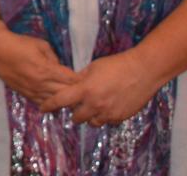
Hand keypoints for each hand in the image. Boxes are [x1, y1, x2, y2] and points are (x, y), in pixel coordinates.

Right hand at [0, 23, 80, 105]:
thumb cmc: (19, 43)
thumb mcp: (41, 44)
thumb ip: (54, 57)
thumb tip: (61, 68)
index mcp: (46, 69)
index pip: (70, 80)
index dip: (81, 81)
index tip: (90, 80)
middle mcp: (40, 83)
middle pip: (65, 94)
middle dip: (76, 93)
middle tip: (85, 92)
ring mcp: (31, 90)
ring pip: (53, 102)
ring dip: (64, 100)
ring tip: (73, 99)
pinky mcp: (24, 93)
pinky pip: (41, 103)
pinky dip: (50, 103)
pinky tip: (56, 102)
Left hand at [39, 50, 159, 125]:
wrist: (144, 71)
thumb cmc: (117, 64)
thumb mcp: (94, 67)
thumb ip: (81, 78)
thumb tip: (71, 84)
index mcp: (85, 89)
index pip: (60, 101)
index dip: (49, 105)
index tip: (42, 108)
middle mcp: (95, 104)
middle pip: (76, 117)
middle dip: (74, 112)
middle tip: (78, 104)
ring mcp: (108, 113)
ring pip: (91, 122)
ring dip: (89, 116)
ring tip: (94, 105)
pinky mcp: (119, 117)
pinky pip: (106, 121)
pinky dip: (104, 116)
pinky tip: (108, 105)